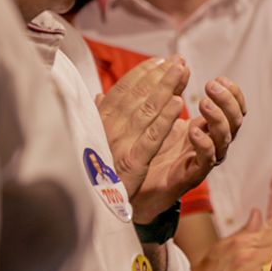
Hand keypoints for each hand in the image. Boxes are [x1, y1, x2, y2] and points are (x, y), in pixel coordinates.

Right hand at [95, 57, 189, 200]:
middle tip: (179, 60)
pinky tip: (179, 104)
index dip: (142, 75)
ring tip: (182, 71)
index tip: (159, 61)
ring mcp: (119, 147)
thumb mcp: (93, 142)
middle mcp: (108, 131)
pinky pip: (151, 138)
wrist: (89, 210)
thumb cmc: (91, 174)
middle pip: (137, 97)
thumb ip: (99, 118)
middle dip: (159, 76)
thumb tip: (99, 95)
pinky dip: (164, 120)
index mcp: (99, 124)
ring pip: (145, 112)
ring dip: (165, 89)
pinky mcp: (131, 164)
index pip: (122, 93)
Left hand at [132, 77, 247, 221]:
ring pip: (225, 139)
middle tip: (212, 85)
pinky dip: (204, 144)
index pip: (234, 108)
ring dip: (218, 118)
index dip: (233, 93)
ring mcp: (203, 160)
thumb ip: (167, 91)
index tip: (221, 78)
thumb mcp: (158, 115)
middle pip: (235, 120)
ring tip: (203, 102)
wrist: (133, 188)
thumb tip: (170, 61)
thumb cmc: (148, 150)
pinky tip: (192, 130)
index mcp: (207, 128)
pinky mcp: (191, 176)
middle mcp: (211, 143)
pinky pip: (207, 160)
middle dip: (228, 100)